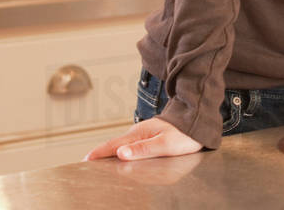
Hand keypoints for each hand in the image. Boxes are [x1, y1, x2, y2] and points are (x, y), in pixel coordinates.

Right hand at [84, 117, 202, 161]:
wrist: (197, 120)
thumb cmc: (184, 134)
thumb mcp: (164, 144)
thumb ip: (142, 149)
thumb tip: (121, 153)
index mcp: (139, 134)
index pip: (114, 145)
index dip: (99, 153)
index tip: (86, 159)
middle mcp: (138, 132)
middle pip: (115, 144)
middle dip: (100, 153)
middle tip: (87, 162)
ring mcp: (143, 133)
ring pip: (123, 144)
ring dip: (110, 152)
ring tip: (99, 161)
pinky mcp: (149, 135)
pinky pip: (131, 144)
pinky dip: (122, 150)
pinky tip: (121, 156)